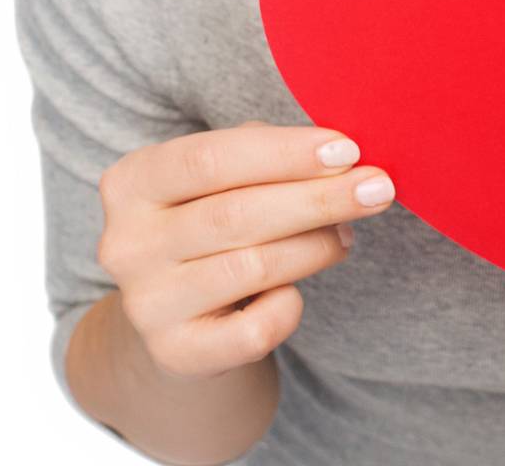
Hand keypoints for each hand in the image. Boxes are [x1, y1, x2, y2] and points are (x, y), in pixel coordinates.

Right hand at [95, 119, 397, 380]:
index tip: (347, 150)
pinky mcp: (176, 354)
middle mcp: (127, 244)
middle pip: (236, 214)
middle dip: (318, 198)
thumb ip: (263, 153)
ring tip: (348, 231)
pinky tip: (297, 290)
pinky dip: (288, 306)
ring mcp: (147, 304)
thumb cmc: (212, 222)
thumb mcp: (218, 178)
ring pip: (252, 268)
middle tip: (378, 187)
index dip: (284, 152)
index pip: (209, 158)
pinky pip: (253, 331)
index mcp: (132, 182)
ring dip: (315, 245)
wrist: (176, 317)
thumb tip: (338, 155)